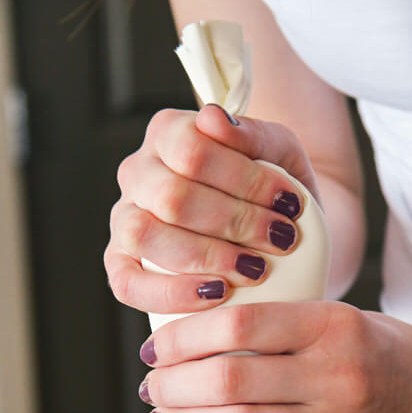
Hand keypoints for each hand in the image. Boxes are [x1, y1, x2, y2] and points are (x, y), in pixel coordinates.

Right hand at [105, 104, 320, 313]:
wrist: (272, 232)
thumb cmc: (272, 191)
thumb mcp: (280, 153)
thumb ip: (254, 134)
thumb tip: (213, 119)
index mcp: (168, 133)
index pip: (192, 149)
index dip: (245, 180)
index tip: (290, 205)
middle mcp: (137, 173)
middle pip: (172, 196)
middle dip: (234, 223)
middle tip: (280, 241)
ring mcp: (124, 221)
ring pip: (144, 235)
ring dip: (207, 256)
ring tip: (255, 269)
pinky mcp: (121, 266)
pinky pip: (127, 284)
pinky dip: (173, 293)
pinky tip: (218, 293)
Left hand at [139, 301, 411, 412]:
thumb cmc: (379, 350)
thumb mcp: (337, 317)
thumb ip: (277, 327)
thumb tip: (193, 341)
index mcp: (328, 324)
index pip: (238, 326)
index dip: (184, 338)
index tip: (156, 348)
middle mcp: (333, 372)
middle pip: (230, 382)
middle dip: (174, 387)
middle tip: (154, 388)